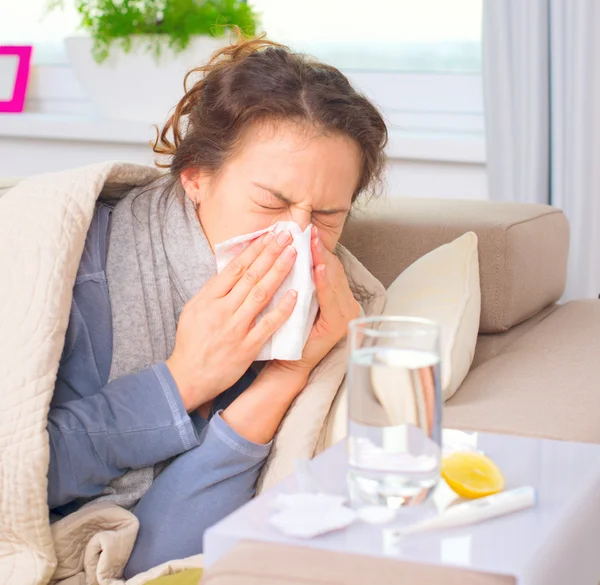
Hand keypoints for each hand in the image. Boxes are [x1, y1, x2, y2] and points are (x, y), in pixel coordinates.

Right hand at [166, 230, 297, 411]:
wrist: (187, 377)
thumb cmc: (191, 342)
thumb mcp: (193, 310)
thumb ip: (213, 290)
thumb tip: (231, 270)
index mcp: (208, 299)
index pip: (234, 268)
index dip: (254, 249)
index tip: (269, 235)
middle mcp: (222, 310)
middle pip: (250, 276)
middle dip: (270, 253)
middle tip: (287, 236)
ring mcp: (236, 328)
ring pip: (261, 294)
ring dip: (279, 272)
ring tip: (294, 255)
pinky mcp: (247, 347)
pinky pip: (268, 324)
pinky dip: (283, 309)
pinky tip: (296, 294)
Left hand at [271, 226, 359, 378]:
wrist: (287, 361)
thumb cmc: (289, 329)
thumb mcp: (296, 297)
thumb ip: (301, 277)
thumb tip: (291, 247)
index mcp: (337, 296)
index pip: (329, 266)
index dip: (318, 248)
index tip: (306, 231)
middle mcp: (347, 303)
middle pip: (333, 270)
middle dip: (319, 250)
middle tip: (308, 231)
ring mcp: (346, 314)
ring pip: (333, 280)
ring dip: (322, 260)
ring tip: (312, 243)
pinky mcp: (338, 325)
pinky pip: (330, 299)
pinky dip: (323, 282)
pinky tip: (317, 268)